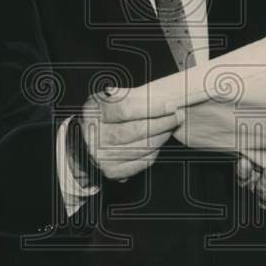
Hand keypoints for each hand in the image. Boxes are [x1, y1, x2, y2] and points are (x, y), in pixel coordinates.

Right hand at [69, 89, 183, 182]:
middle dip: (161, 123)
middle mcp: (93, 136)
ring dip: (161, 137)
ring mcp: (100, 156)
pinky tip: (159, 141)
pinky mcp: (111, 171)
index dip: (151, 107)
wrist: (87, 139)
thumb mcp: (111, 98)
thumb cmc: (106, 114)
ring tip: (170, 126)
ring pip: (140, 148)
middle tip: (178, 116)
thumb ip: (130, 95)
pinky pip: (141, 163)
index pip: (125, 109)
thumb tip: (155, 94)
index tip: (171, 105)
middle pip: (134, 131)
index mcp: (93, 111)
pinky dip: (154, 152)